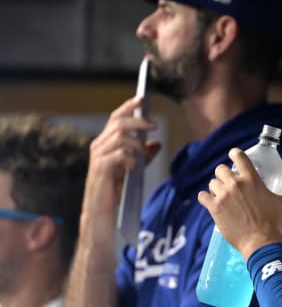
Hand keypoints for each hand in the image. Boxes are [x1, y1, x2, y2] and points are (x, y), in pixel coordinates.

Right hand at [82, 97, 160, 217]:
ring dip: (138, 143)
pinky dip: (132, 158)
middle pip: (119, 123)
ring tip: (146, 153)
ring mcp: (98, 155)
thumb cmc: (116, 187)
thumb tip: (157, 143)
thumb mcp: (134, 167)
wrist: (102, 208)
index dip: (128, 106)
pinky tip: (135, 167)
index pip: (116, 117)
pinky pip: (120, 154)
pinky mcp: (101, 167)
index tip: (142, 98)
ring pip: (121, 137)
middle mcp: (99, 145)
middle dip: (139, 121)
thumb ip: (144, 154)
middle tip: (155, 125)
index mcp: (105, 141)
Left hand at [198, 148, 281, 258]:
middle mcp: (236, 184)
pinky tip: (209, 201)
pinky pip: (203, 197)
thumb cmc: (276, 223)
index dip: (235, 154)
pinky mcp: (215, 209)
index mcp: (252, 179)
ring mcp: (223, 196)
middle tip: (228, 182)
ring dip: (216, 188)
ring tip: (221, 195)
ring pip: (212, 183)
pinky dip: (205, 198)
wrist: (262, 242)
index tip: (234, 156)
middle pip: (220, 169)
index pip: (239, 156)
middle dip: (223, 174)